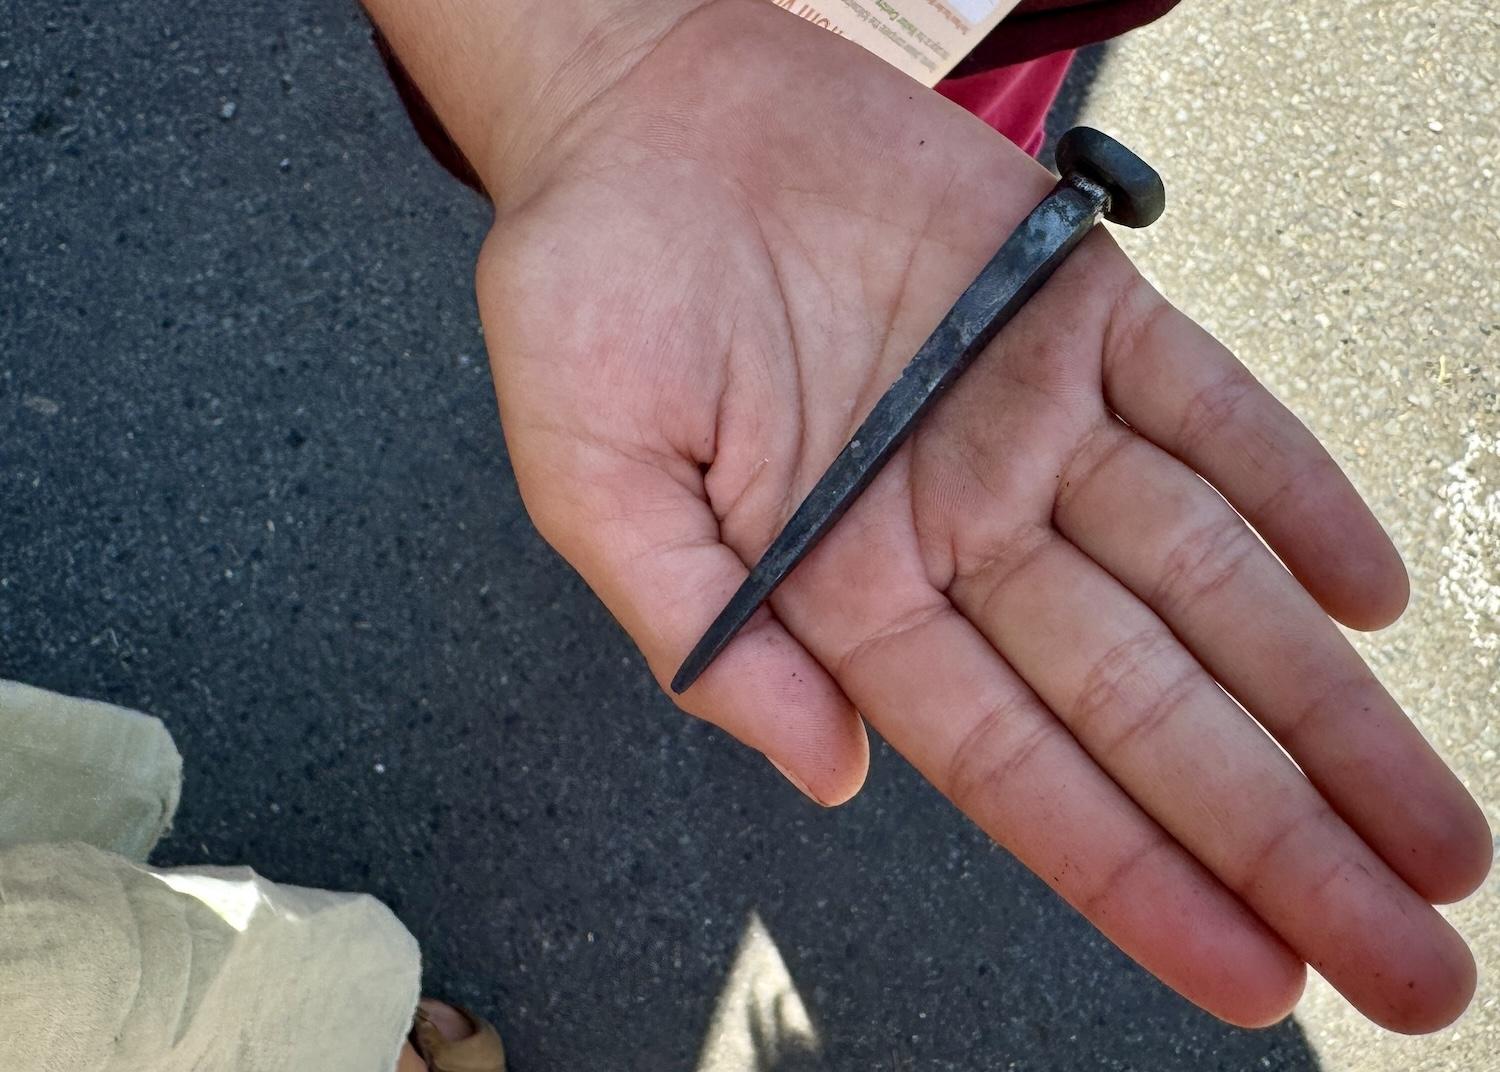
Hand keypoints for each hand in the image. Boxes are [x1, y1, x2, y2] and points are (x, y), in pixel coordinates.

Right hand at [463, 0, 1489, 1031]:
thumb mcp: (591, 479)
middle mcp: (958, 520)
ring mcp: (1026, 414)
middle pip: (1146, 703)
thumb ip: (705, 633)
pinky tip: (1363, 590)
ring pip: (1207, 579)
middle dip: (1275, 835)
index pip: (1013, 764)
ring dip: (1321, 700)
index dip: (1131, 870)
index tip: (1245, 969)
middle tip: (1400, 959)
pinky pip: (1209, 407)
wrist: (644, 107)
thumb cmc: (590, 286)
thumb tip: (829, 771)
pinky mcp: (1067, 301)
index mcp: (842, 585)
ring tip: (1427, 824)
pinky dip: (1295, 487)